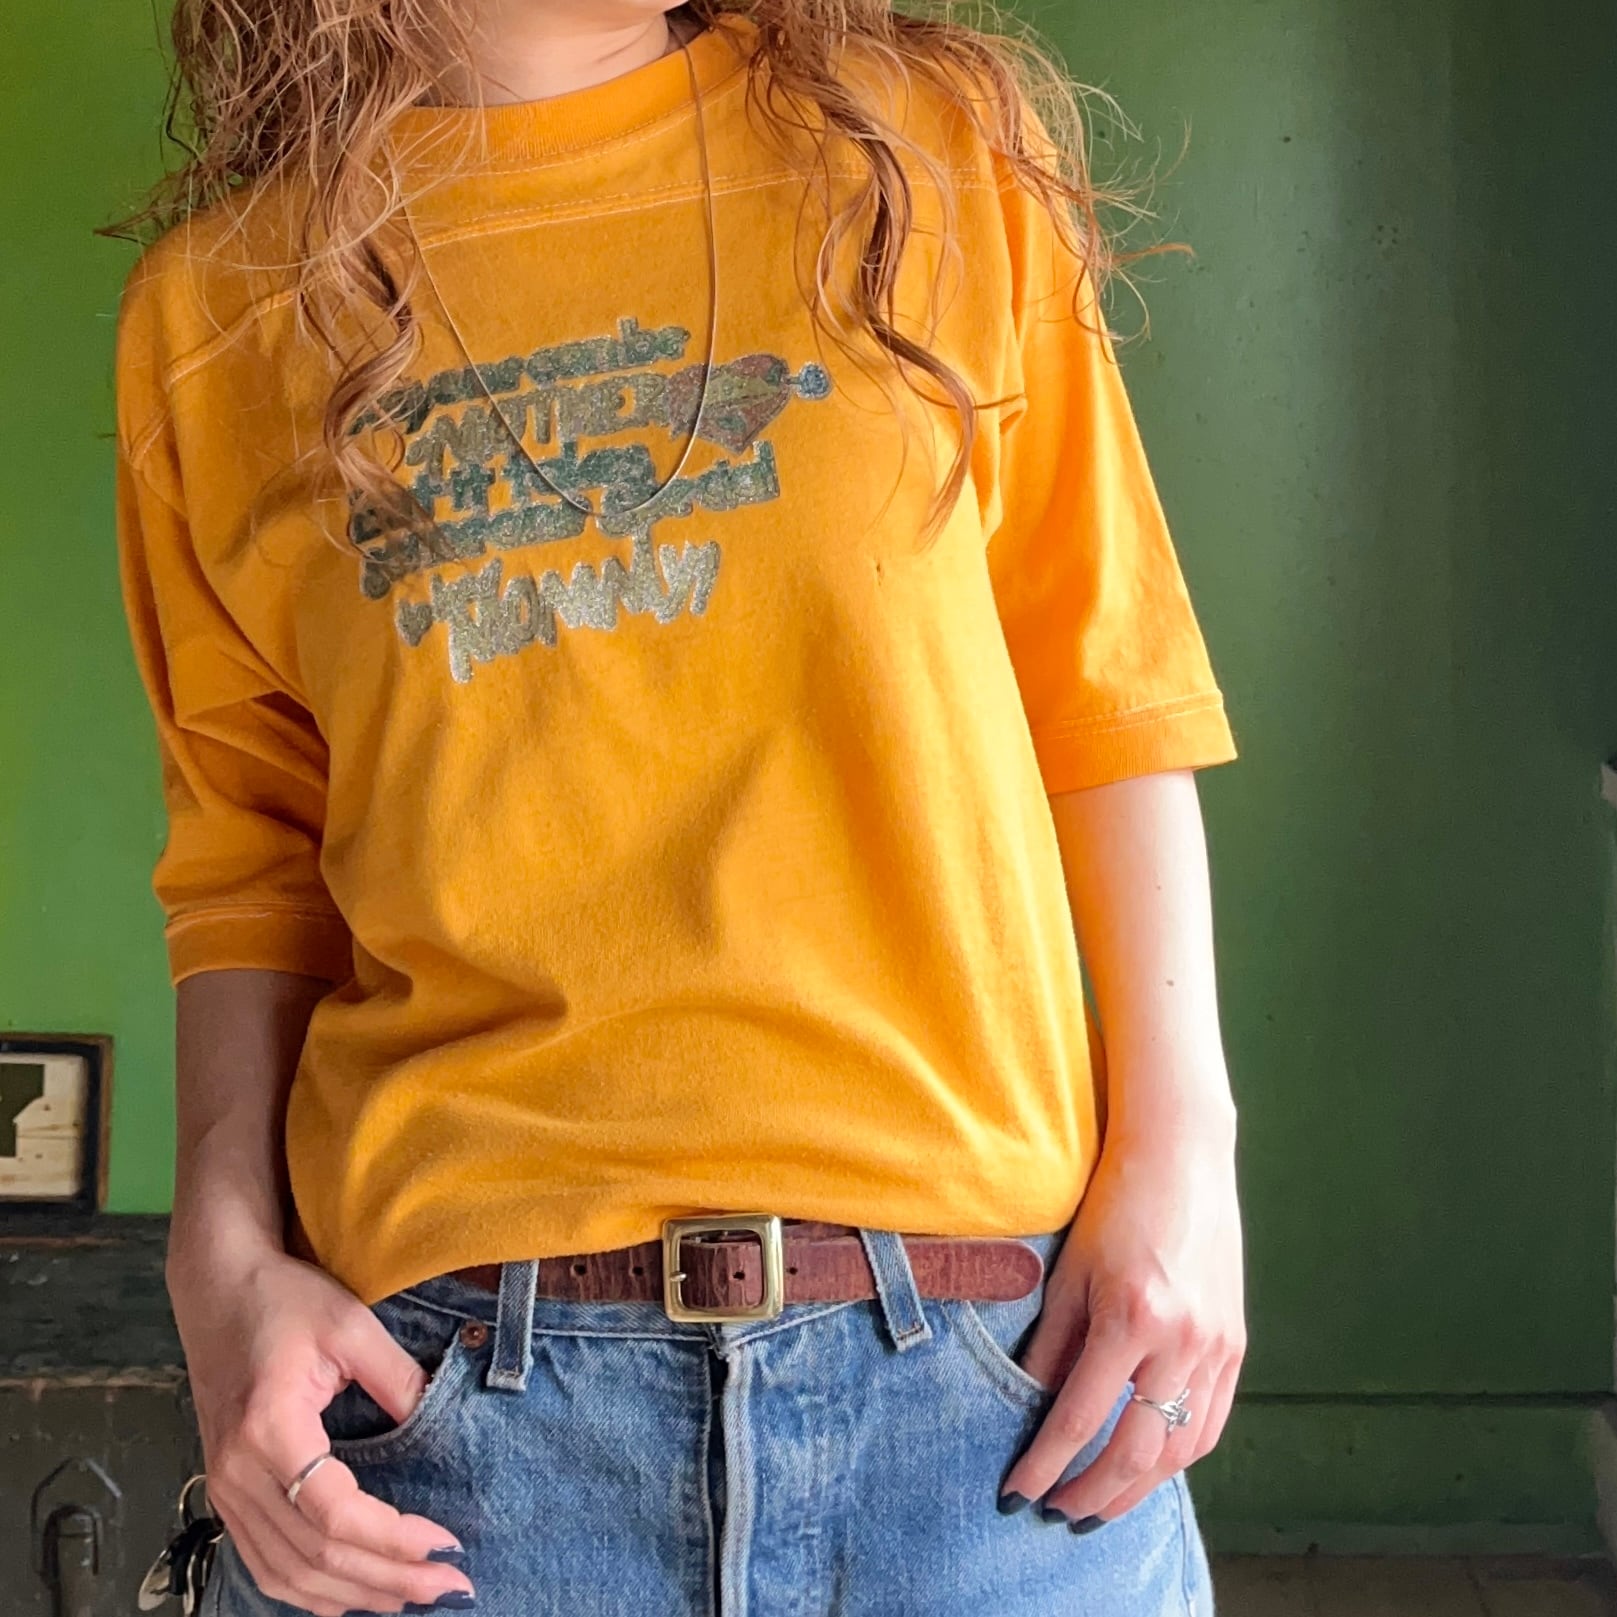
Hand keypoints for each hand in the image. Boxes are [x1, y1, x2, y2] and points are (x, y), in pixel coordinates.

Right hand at [168, 1239, 475, 1615]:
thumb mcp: (352, 1326)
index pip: (335, 1513)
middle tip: (447, 1587)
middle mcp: (237, 1470)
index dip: (393, 1539)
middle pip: (314, 1555)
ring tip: (410, 1596)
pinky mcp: (225, 1491)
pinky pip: (262, 1562)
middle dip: (386, 1578)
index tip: (446, 1544)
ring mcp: (224, 1486)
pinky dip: (307, 1589)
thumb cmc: (284, 1299)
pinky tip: (349, 1593)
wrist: (218, 1288)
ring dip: (352, 1593)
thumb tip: (440, 1423)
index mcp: (269, 1429)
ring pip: (286, 1572)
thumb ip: (397, 1379)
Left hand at [999, 1105, 1245, 1524]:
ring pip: (1180, 1450)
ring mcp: (1217, 1345)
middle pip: (1137, 1451)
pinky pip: (1211, 1423)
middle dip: (1092, 1493)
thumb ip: (1051, 1344)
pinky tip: (1148, 1467)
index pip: (1079, 1417)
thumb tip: (1029, 1408)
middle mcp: (1182, 1339)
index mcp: (1131, 1316)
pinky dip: (1178, 1457)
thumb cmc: (1116, 1203)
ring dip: (1138, 1488)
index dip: (1044, 1465)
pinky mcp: (1235, 1345)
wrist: (1182, 1157)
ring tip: (1098, 1503)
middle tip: (1057, 1513)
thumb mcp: (1070, 1271)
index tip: (1016, 1493)